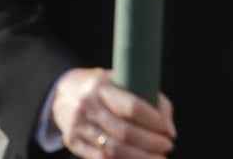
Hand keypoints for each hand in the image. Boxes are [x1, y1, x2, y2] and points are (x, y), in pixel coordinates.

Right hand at [52, 68, 175, 158]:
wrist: (62, 93)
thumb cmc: (102, 89)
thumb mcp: (121, 82)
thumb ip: (149, 99)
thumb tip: (169, 129)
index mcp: (100, 86)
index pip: (132, 107)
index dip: (154, 122)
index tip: (169, 131)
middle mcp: (87, 105)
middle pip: (125, 132)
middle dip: (152, 143)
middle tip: (167, 146)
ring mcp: (78, 125)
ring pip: (114, 150)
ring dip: (141, 158)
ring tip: (159, 158)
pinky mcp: (72, 141)